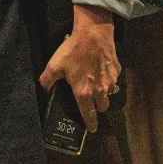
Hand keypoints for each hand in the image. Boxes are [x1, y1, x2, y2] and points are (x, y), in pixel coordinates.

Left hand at [36, 6, 118, 131]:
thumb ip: (47, 80)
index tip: (91, 129)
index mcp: (84, 93)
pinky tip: (101, 69)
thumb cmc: (73, 51)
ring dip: (104, 93)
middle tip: (91, 101)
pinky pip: (114, 80)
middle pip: (102, 107)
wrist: (93, 34)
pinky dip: (108, 78)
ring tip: (95, 83)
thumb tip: (45, 89)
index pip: (89, 115)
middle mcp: (100, 91)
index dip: (90, 124)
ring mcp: (111, 81)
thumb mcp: (54, 65)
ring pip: (109, 94)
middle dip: (98, 107)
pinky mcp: (117, 71)